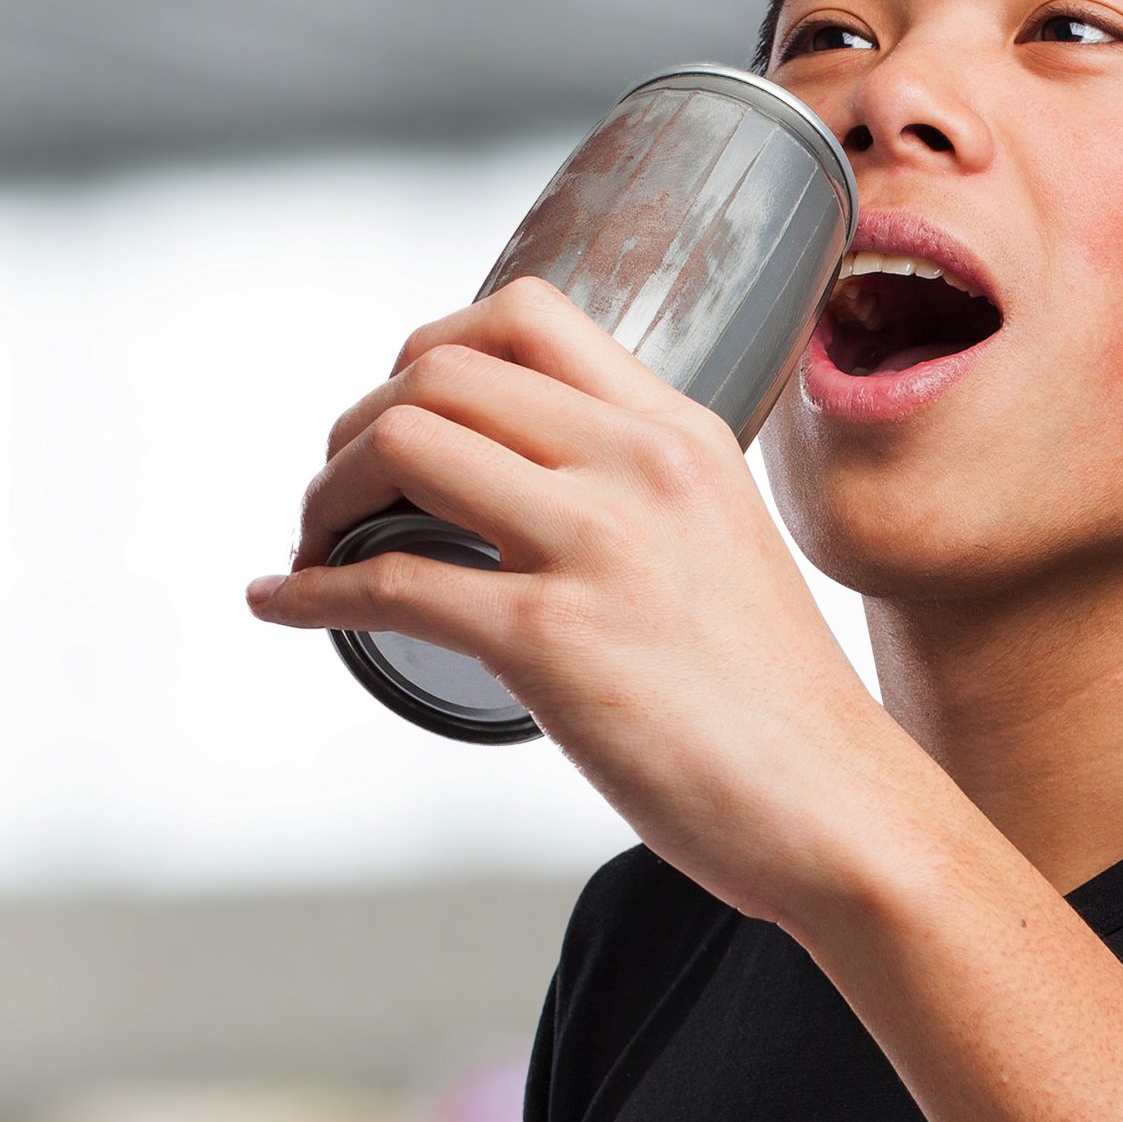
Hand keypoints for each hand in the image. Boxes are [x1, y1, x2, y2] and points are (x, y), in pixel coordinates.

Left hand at [250, 276, 917, 920]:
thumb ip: (643, 497)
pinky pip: (387, 582)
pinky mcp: (550, 640)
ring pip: (399, 445)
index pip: (525, 311)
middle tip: (342, 494)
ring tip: (318, 542)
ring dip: (325, 493)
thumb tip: (532, 493)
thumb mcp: (725, 545)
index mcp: (681, 433)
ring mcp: (594, 547)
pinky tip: (285, 604)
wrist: (837, 810)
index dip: (430, 348)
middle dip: (357, 426)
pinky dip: (311, 591)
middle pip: (438, 369)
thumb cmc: (777, 705)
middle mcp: (638, 465)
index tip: (405, 413)